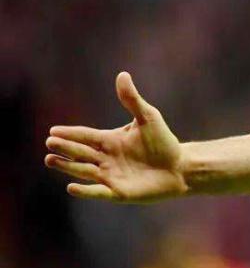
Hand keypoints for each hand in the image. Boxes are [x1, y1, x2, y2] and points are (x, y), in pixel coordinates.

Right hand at [44, 72, 187, 201]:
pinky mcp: (119, 192)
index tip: (53, 130)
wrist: (180, 167)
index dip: (70, 134)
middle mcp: (106, 159)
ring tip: (51, 160)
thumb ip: (132, 100)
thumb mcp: (148, 117)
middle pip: (80, 153)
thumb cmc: (164, 142)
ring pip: (84, 171)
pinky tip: (71, 187)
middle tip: (49, 143)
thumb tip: (122, 75)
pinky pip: (99, 192)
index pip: (85, 136)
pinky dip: (86, 191)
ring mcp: (111, 176)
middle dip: (65, 148)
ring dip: (68, 166)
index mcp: (110, 141)